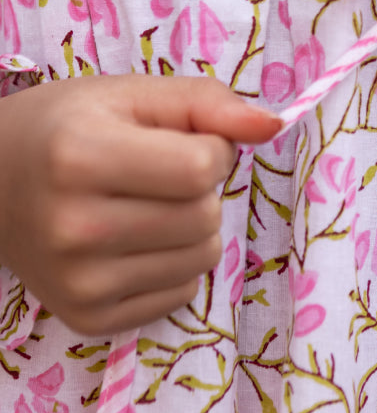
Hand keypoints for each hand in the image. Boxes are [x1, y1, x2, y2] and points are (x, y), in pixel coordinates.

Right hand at [0, 74, 278, 334]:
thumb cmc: (67, 128)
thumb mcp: (131, 95)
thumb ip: (207, 102)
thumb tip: (273, 125)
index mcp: (82, 158)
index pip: (202, 168)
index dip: (210, 148)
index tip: (180, 141)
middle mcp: (76, 227)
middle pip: (205, 217)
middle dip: (201, 189)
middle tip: (158, 174)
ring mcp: (80, 282)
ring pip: (202, 258)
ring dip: (193, 228)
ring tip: (146, 206)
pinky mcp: (88, 318)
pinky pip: (181, 294)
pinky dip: (175, 265)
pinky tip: (135, 241)